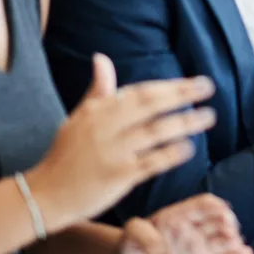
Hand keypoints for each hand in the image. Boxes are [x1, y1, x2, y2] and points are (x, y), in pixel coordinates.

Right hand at [25, 55, 216, 232]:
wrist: (45, 195)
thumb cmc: (66, 154)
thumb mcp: (78, 118)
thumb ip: (97, 91)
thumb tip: (101, 58)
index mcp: (97, 111)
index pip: (139, 92)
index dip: (168, 85)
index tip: (194, 81)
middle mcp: (105, 127)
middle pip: (150, 105)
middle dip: (182, 93)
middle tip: (208, 87)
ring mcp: (112, 152)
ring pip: (155, 132)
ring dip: (184, 122)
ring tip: (207, 116)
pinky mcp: (118, 176)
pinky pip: (150, 162)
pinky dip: (170, 154)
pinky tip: (188, 148)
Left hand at [121, 194, 252, 253]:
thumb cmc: (134, 245)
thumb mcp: (132, 234)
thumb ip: (145, 238)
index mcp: (183, 215)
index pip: (205, 204)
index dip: (215, 206)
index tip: (221, 211)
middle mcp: (199, 230)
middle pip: (221, 221)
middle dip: (228, 223)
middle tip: (228, 230)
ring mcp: (206, 248)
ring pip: (228, 240)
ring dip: (235, 240)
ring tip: (235, 245)